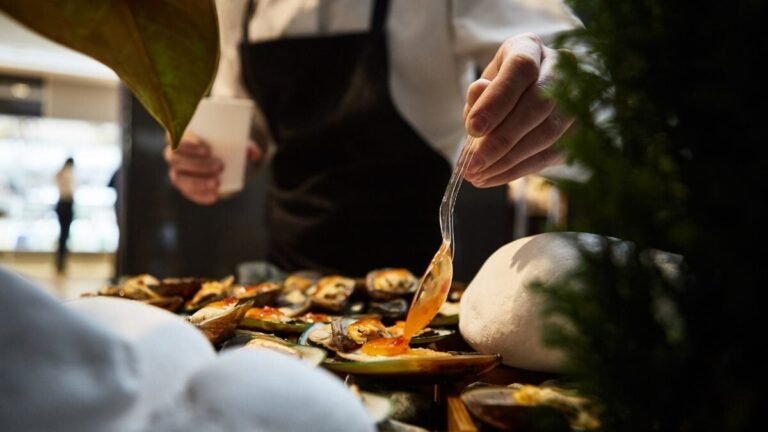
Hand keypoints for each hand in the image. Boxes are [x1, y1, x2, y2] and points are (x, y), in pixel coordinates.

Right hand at [164, 132, 261, 204]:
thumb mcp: (231, 139)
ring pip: (179, 177)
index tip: (207, 149)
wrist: (212, 156)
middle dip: (197, 164)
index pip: (174, 137)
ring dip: (198, 181)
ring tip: (217, 182)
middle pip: (176, 159)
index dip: (187, 143)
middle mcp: (172, 154)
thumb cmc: (220, 142)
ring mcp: (176, 171)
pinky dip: (200, 196)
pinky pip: (186, 193)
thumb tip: (255, 154)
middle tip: (219, 165)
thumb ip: (245, 145)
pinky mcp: (183, 186)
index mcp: (178, 135)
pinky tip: (213, 197)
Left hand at [463, 33, 573, 186]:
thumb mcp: (481, 89)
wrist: (525, 96)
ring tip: (479, 176)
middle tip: (473, 165)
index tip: (472, 129)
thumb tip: (478, 111)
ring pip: (549, 132)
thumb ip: (479, 99)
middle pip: (538, 104)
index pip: (520, 69)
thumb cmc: (498, 91)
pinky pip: (553, 153)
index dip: (497, 100)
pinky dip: (520, 169)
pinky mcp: (582, 127)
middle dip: (502, 140)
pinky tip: (495, 177)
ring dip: (510, 160)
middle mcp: (560, 66)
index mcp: (529, 47)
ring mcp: (577, 96)